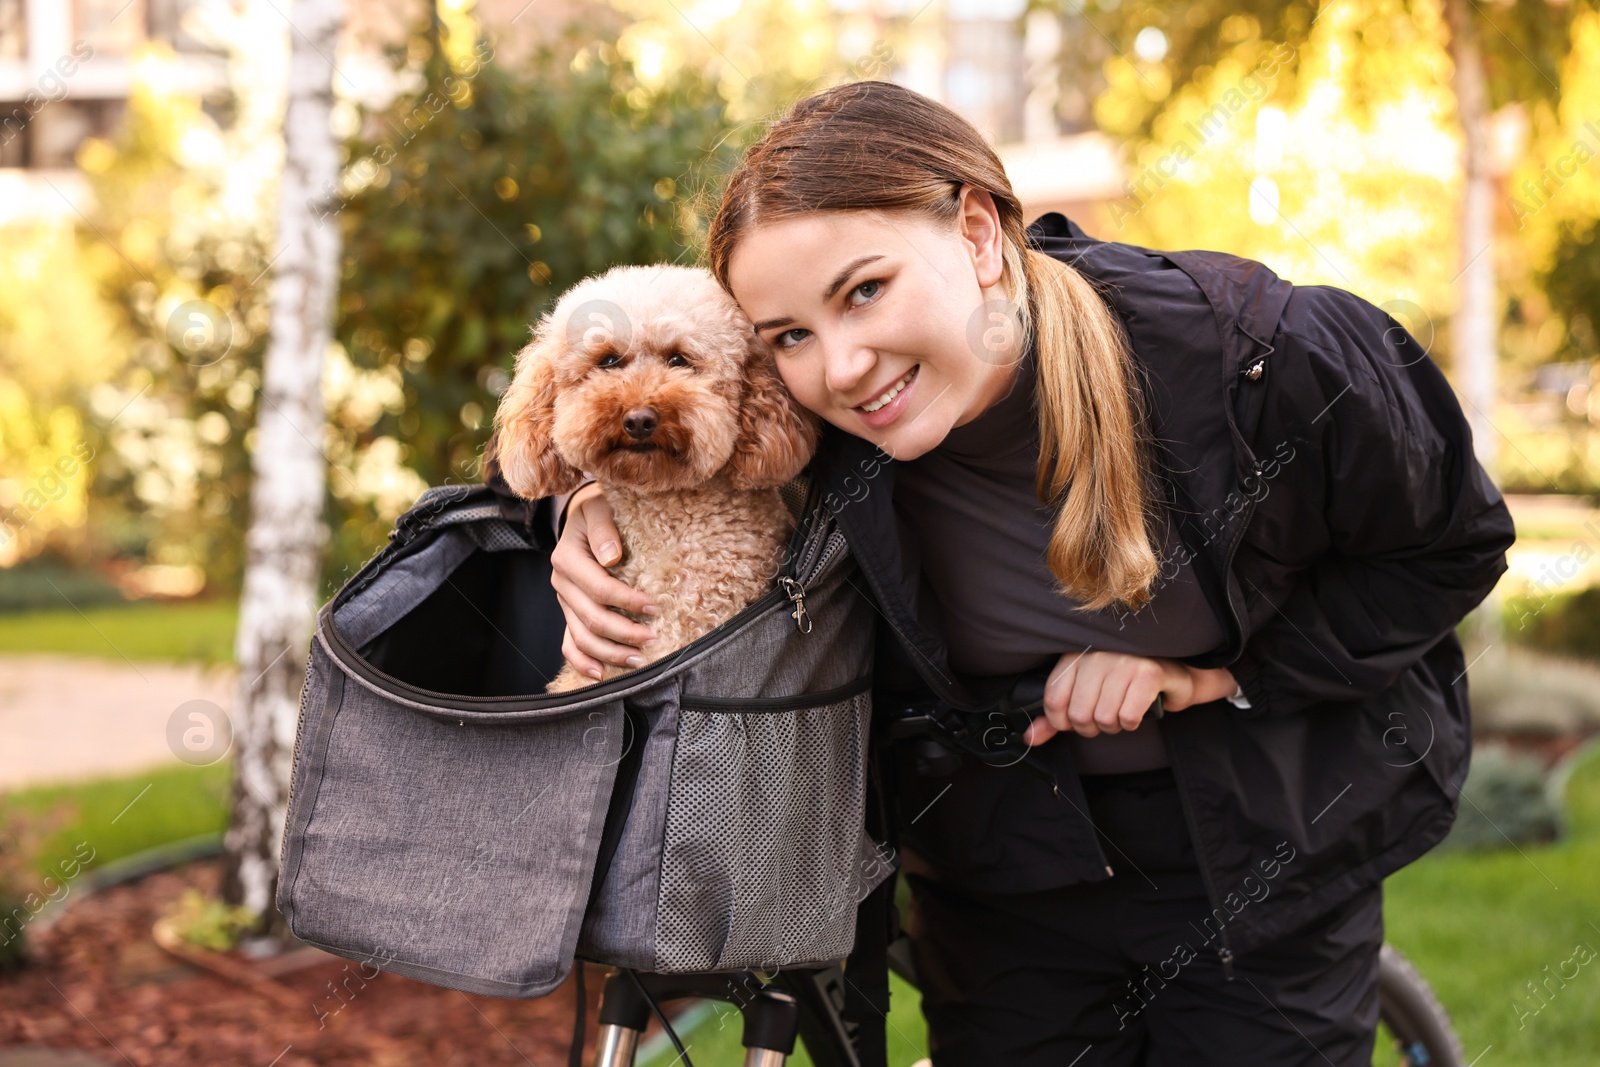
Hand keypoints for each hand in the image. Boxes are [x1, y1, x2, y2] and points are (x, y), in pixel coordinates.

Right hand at [549, 482, 658, 679]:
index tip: (654, 608)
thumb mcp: (599, 507)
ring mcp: (564, 602)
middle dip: (624, 633)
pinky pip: (569, 644)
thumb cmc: (598, 510)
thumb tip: (612, 557)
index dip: (627, 602)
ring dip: (610, 653)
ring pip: (582, 638)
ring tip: (639, 659)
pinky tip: (602, 673)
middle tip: (652, 639)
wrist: (584, 517)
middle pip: (592, 619)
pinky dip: (583, 662)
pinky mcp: (569, 612)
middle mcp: (561, 583)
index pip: (599, 588)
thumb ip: (604, 528)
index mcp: (567, 558)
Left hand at [1021, 650, 1238, 745]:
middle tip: (1105, 717)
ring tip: (1122, 711)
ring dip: (1114, 726)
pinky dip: (1132, 722)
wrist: (1174, 674)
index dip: (1062, 722)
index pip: (1054, 699)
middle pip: (1079, 714)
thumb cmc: (1125, 684)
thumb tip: (1030, 737)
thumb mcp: (1086, 694)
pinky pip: (1128, 717)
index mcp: (1076, 655)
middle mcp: (1098, 653)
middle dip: (1092, 727)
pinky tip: (1136, 710)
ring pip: (1103, 718)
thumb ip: (1056, 716)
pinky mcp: (1148, 673)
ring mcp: (1124, 661)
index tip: (1074, 721)